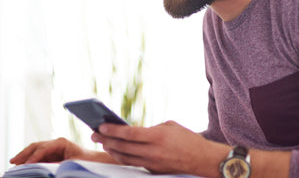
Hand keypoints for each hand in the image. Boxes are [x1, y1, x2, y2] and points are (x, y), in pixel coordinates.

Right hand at [10, 137, 115, 164]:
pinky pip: (38, 155)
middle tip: (13, 162)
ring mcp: (53, 148)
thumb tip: (44, 169)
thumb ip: (58, 166)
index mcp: (61, 143)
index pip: (43, 149)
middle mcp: (55, 143)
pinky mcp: (53, 154)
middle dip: (24, 154)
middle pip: (35, 146)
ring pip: (35, 150)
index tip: (26, 165)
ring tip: (14, 162)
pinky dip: (30, 159)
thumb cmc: (86, 163)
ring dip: (24, 156)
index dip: (33, 157)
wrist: (96, 161)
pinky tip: (23, 164)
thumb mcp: (72, 165)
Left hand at [91, 120, 228, 175]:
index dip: (113, 130)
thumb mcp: (170, 126)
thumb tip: (132, 131)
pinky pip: (133, 164)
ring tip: (102, 143)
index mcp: (158, 136)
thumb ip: (150, 128)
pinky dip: (122, 157)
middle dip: (106, 140)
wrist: (205, 160)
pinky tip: (115, 152)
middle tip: (93, 134)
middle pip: (123, 147)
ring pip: (125, 158)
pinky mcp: (154, 171)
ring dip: (111, 150)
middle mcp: (154, 151)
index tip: (100, 126)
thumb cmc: (188, 139)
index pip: (129, 133)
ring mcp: (153, 163)